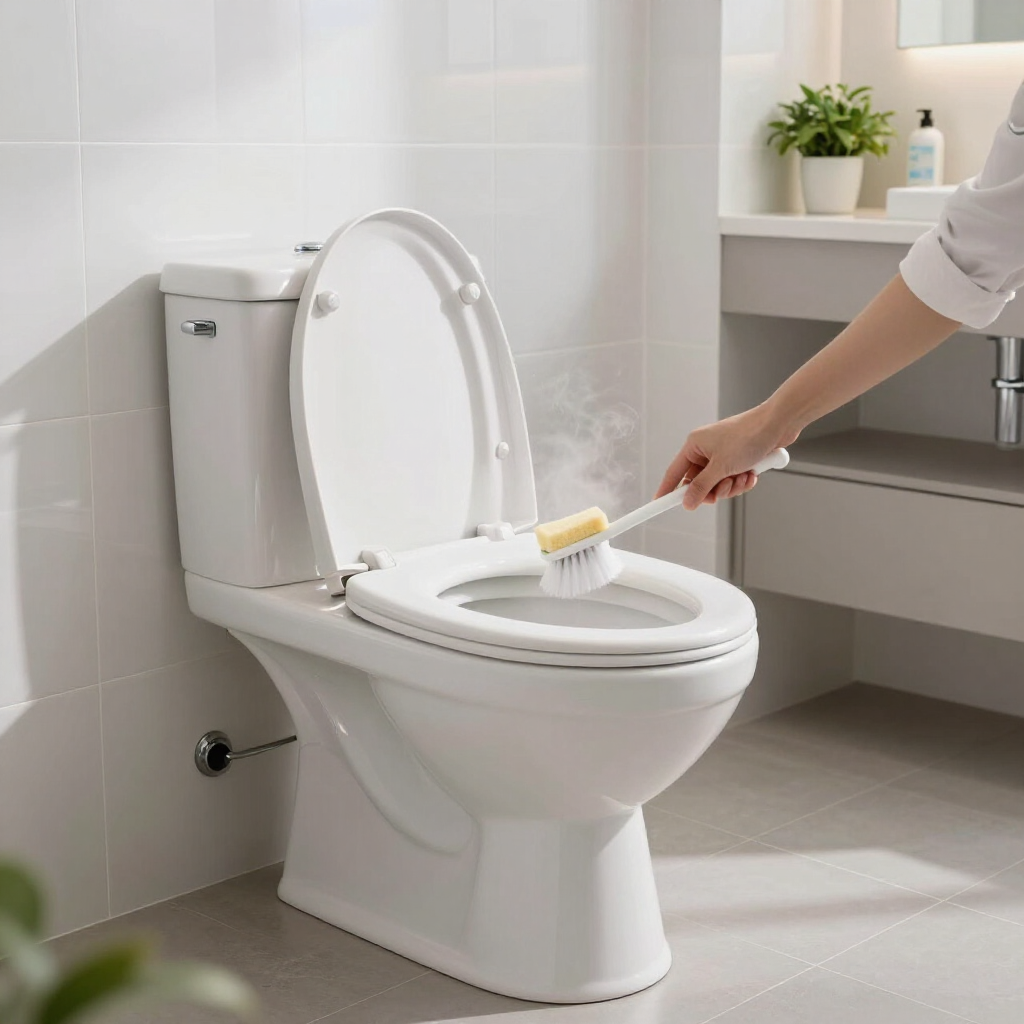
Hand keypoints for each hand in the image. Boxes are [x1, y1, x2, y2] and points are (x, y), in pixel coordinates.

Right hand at [656, 404, 797, 509]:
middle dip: (714, 490)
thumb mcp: (721, 467)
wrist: (778, 424)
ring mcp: (722, 455)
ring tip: (743, 476)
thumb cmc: (747, 436)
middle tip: (724, 488)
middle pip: (699, 483)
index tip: (658, 504)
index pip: (674, 473)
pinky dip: (742, 481)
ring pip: (718, 485)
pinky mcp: (737, 459)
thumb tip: (687, 502)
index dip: (666, 490)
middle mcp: (706, 450)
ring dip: (731, 487)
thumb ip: (702, 487)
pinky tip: (752, 473)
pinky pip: (732, 480)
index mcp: (694, 445)